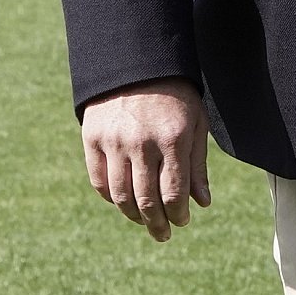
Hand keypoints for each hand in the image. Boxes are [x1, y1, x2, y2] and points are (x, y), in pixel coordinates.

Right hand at [82, 78, 210, 242]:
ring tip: (145, 221)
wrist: (137, 61)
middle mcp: (142, 143)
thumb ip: (197, 163)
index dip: (178, 214)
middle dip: (157, 224)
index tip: (182, 222)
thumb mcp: (195, 120)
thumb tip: (202, 203)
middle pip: (146, 201)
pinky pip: (100, 183)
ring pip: (121, 197)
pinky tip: (124, 201)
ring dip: (134, 216)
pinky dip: (112, 199)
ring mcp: (114, 142)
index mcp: (172, 137)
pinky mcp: (93, 139)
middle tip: (164, 233)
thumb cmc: (174, 93)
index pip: (174, 193)